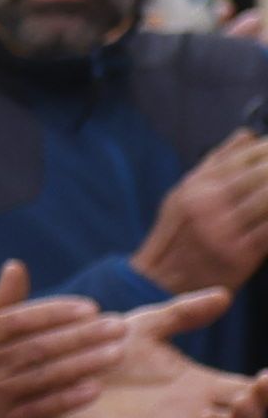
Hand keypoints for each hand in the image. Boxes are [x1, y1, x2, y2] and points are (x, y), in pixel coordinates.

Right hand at [0, 260, 200, 417]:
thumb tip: (17, 266)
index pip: (19, 320)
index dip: (56, 312)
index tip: (90, 308)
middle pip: (39, 347)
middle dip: (82, 336)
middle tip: (118, 326)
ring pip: (44, 377)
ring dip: (84, 364)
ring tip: (117, 353)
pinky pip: (40, 410)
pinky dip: (67, 399)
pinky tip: (93, 389)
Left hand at [46, 308, 267, 417]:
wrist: (56, 372)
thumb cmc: (103, 352)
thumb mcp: (147, 326)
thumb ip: (184, 313)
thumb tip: (225, 294)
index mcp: (202, 385)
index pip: (249, 394)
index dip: (266, 391)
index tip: (266, 376)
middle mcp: (193, 414)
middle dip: (254, 416)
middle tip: (244, 398)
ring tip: (211, 416)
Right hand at [136, 131, 267, 298]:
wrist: (161, 281)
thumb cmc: (176, 236)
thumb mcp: (182, 194)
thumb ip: (214, 163)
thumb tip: (247, 136)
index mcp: (197, 187)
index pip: (244, 157)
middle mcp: (209, 206)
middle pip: (261, 175)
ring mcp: (225, 231)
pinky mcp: (240, 255)